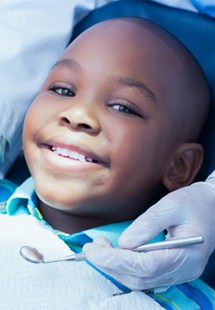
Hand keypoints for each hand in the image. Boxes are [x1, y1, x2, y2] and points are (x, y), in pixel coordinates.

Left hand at [83, 173, 214, 289]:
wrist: (211, 207)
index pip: (146, 266)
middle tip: (92, 248)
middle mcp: (183, 270)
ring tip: (99, 249)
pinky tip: (114, 255)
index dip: (117, 260)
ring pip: (140, 281)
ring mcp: (179, 273)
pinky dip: (125, 268)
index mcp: (187, 254)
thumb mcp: (171, 205)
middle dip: (111, 265)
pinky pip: (145, 276)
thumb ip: (148, 224)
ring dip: (115, 268)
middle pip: (140, 278)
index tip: (95, 249)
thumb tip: (124, 242)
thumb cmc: (194, 203)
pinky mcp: (172, 269)